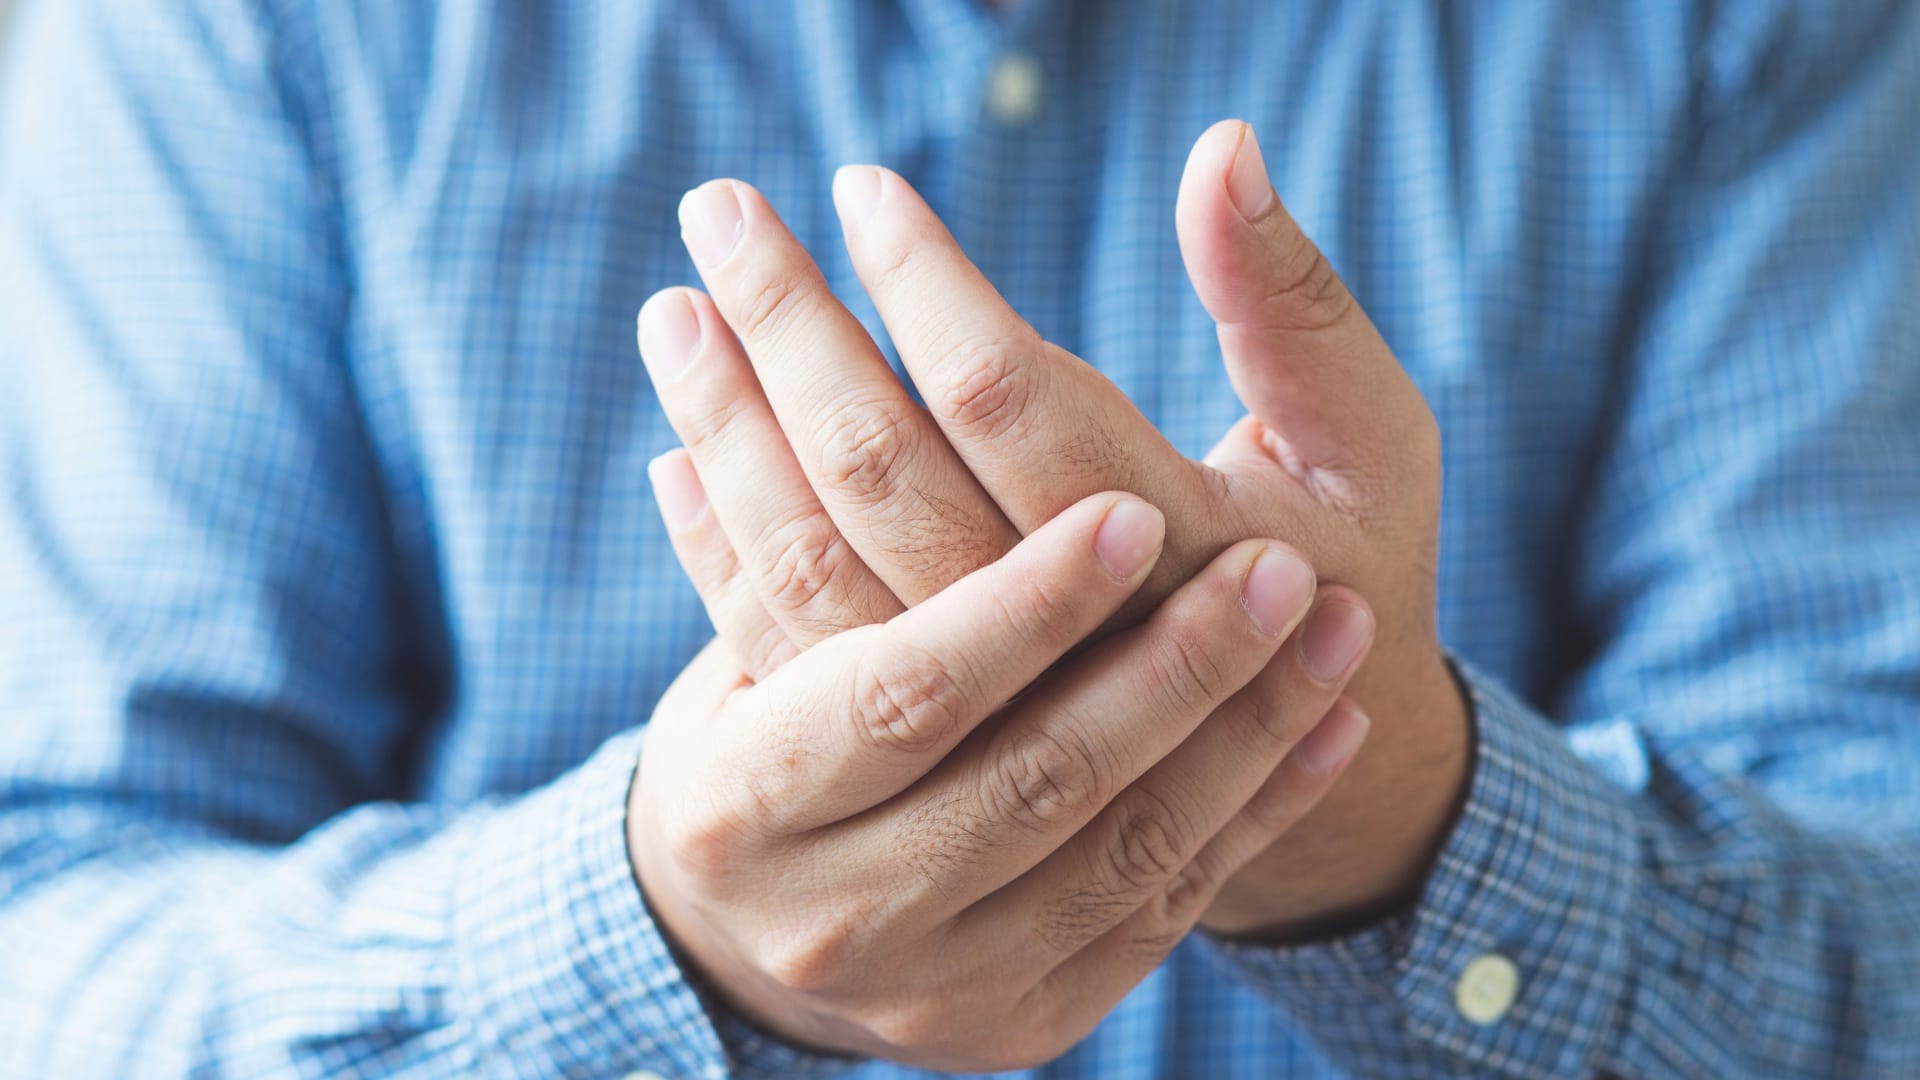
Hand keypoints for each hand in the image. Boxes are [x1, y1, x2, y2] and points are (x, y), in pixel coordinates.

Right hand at [629, 493, 1369, 1069]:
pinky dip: (1257, 811)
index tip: (1132, 515)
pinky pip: (1165, 910)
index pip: (903, 687)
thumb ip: (759, 506)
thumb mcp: (746, 623)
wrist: (782, 922)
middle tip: (1281, 567)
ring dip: (1242, 730)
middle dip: (1170, 669)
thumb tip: (773, 379)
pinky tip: (1337, 718)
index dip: (1019, 606)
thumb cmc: (769, 730)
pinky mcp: (1025, 1016)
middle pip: (1032, 777)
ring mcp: (941, 980)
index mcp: (745, 791)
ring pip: (1122, 849)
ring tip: (1332, 618)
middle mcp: (838, 907)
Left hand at [639, 119, 1467, 933]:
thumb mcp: (1362, 439)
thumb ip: (1289, 303)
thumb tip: (1220, 145)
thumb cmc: (1340, 569)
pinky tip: (674, 458)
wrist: (1306, 768)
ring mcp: (978, 709)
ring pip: (814, 561)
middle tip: (722, 210)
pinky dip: (723, 551)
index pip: (1012, 401)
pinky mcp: (923, 747)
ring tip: (674, 312)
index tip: (860, 190)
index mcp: (1176, 555)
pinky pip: (791, 645)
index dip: (925, 285)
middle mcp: (1060, 646)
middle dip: (792, 327)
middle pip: (884, 472)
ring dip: (732, 430)